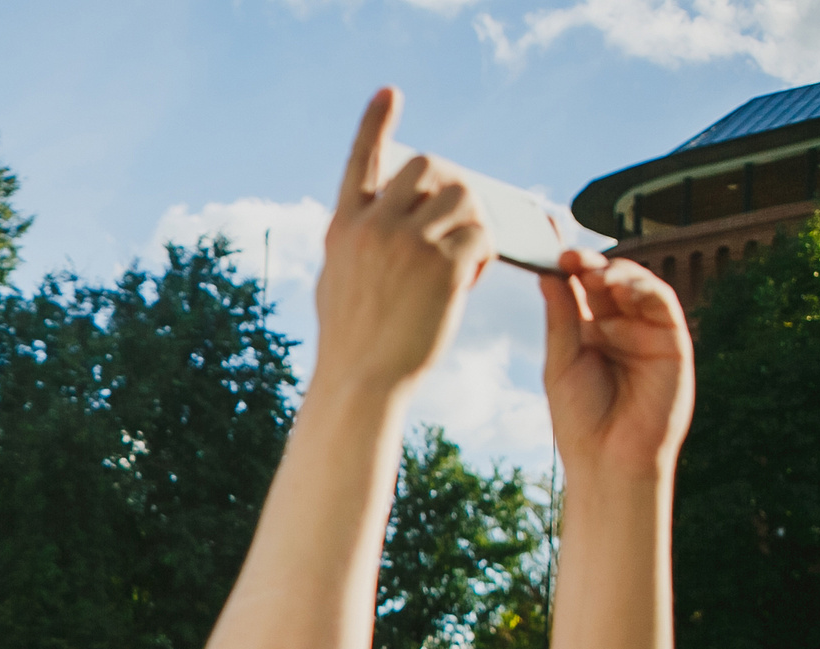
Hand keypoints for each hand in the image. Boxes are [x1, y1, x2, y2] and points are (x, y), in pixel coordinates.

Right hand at [314, 89, 491, 395]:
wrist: (360, 384)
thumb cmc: (351, 344)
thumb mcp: (337, 281)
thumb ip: (358, 242)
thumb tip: (380, 215)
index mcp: (344, 228)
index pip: (361, 161)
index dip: (375, 125)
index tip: (390, 94)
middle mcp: (374, 225)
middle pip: (430, 167)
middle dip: (450, 188)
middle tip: (454, 223)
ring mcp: (408, 242)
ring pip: (465, 196)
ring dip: (473, 220)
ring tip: (462, 258)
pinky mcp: (442, 265)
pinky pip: (481, 234)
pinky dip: (483, 253)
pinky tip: (468, 279)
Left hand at [540, 251, 693, 483]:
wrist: (609, 460)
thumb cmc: (580, 419)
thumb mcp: (561, 363)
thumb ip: (561, 319)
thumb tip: (548, 274)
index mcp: (588, 331)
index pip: (581, 288)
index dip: (569, 267)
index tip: (549, 251)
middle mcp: (619, 327)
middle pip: (608, 281)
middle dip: (590, 265)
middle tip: (570, 257)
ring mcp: (647, 333)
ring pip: (638, 286)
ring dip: (617, 273)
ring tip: (595, 275)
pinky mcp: (673, 342)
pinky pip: (662, 304)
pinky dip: (644, 289)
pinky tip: (621, 289)